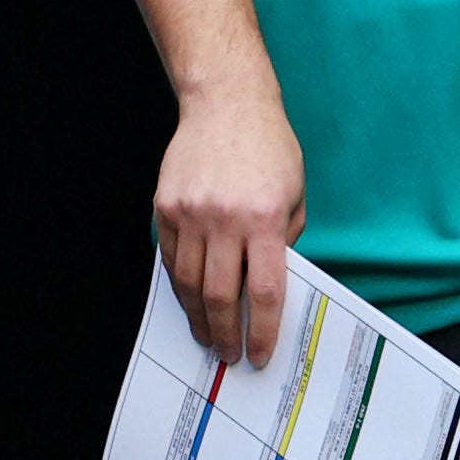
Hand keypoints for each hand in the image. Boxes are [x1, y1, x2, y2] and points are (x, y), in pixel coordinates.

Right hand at [150, 79, 304, 361]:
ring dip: (198, 316)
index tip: (259, 353)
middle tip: (229, 354)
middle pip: (222, 294)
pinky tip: (190, 299)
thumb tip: (269, 285)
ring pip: (190, 282)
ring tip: (207, 335)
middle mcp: (225, 218)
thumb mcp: (294, 195)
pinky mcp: (166, 206)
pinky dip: (180, 283)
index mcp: (265, 219)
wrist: (226, 104)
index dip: (262, 329)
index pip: (264, 291)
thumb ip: (284, 241)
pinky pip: (171, 258)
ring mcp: (190, 213)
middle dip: (226, 333)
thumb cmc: (269, 148)